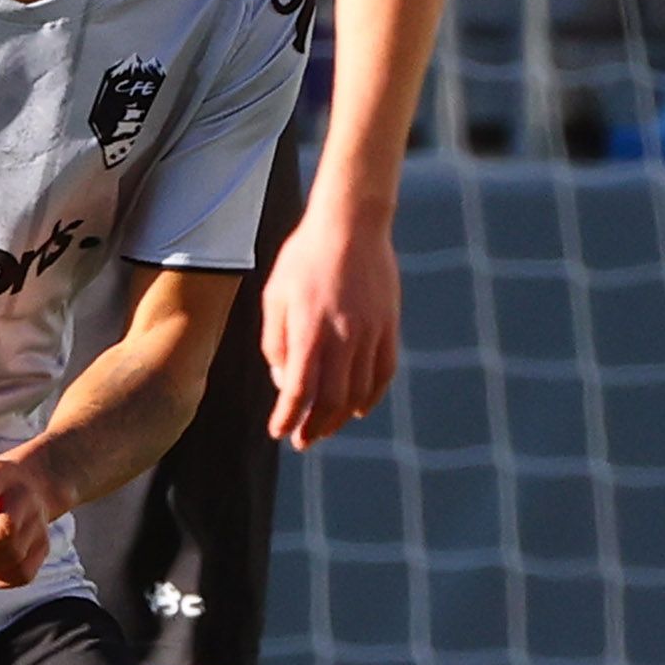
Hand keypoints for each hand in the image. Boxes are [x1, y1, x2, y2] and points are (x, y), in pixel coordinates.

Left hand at [254, 198, 402, 445]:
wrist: (351, 224)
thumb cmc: (304, 258)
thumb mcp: (275, 295)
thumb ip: (275, 341)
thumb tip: (284, 381)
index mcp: (309, 330)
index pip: (298, 390)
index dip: (287, 417)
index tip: (278, 431)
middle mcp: (342, 337)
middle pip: (331, 399)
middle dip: (315, 426)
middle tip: (303, 440)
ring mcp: (370, 333)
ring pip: (359, 391)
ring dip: (341, 417)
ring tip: (326, 428)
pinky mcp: (389, 326)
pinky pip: (383, 372)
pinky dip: (371, 396)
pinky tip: (358, 408)